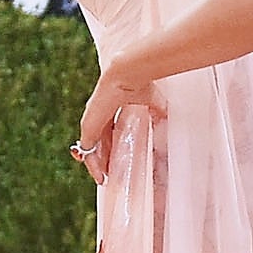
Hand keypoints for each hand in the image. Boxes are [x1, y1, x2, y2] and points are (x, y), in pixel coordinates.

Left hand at [76, 46, 164, 177]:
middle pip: (98, 141)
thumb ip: (156, 110)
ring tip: (104, 179)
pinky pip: (88, 150)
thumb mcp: (151, 100)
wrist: (126, 73)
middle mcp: (98, 114)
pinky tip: (100, 176)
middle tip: (109, 175)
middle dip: (103, 158)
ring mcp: (92, 120)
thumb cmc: (140, 82)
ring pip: (91, 148)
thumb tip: (165, 117)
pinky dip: (93, 164)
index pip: (107, 129)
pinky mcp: (88, 126)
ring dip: (96, 165)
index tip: (117, 158)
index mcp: (110, 106)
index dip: (111, 144)